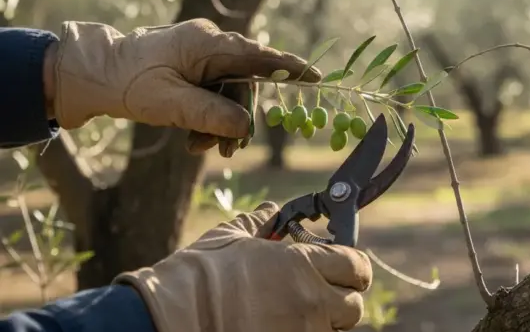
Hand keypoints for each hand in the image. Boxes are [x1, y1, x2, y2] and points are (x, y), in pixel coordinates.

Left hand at [47, 19, 320, 155]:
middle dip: (238, 119)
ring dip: (220, 124)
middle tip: (226, 151)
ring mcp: (203, 54)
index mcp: (208, 43)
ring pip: (230, 93)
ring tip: (201, 148)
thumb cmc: (129, 84)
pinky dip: (208, 117)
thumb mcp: (170, 105)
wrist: (96, 75)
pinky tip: (194, 138)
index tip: (316, 78)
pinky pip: (215, 93)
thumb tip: (244, 129)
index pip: (260, 56)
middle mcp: (210, 44)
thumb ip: (211, 115)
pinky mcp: (195, 66)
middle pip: (245, 84)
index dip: (290, 68)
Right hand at [115, 202, 371, 331]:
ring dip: (323, 320)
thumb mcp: (231, 238)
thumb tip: (272, 209)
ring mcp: (302, 331)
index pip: (357, 265)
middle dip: (342, 297)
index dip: (354, 265)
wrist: (172, 316)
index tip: (345, 265)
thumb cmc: (199, 274)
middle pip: (354, 304)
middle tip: (320, 291)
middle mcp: (310, 300)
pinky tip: (279, 323)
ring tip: (293, 310)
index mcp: (302, 264)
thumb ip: (260, 222)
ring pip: (334, 329)